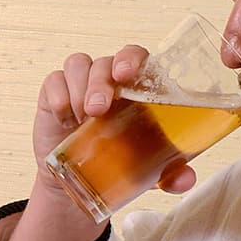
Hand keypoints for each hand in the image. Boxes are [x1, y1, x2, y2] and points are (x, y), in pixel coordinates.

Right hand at [0, 44, 201, 240]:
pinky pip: (54, 81)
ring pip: (78, 65)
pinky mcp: (54, 94)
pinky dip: (59, 98)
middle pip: (105, 62)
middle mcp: (108, 80)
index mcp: (135, 87)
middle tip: (99, 110)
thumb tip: (186, 179)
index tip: (125, 74)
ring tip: (82, 117)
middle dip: (101, 82)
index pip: (135, 57)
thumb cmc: (119, 162)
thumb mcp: (148, 170)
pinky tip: (64, 119)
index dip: (130, 58)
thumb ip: (171, 173)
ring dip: (80, 88)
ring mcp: (80, 84)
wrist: (79, 182)